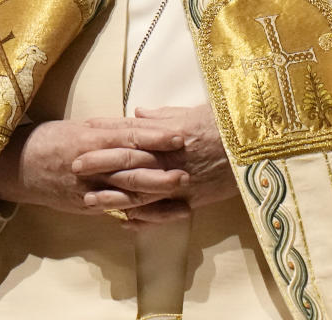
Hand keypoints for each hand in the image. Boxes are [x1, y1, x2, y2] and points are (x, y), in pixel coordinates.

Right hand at [0, 119, 187, 215]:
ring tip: (180, 197)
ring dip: (155, 196)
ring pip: (126, 193)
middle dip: (161, 172)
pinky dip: (136, 214)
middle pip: (131, 168)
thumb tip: (142, 121)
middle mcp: (91, 164)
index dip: (155, 138)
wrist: (17, 167)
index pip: (129, 137)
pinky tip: (155, 216)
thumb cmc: (51, 140)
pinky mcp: (85, 205)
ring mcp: (88, 188)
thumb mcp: (80, 126)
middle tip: (187, 172)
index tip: (179, 138)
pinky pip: (114, 210)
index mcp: (92, 139)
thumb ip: (111, 128)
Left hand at [75, 104, 237, 224]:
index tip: (84, 134)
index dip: (106, 136)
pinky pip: (164, 212)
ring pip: (141, 192)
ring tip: (88, 200)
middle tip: (72, 166)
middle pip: (129, 163)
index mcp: (170, 135)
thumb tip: (136, 113)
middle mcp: (171, 160)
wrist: (259, 148)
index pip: (130, 135)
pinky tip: (124, 220)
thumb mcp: (194, 111)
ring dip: (113, 196)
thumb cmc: (228, 124)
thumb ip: (162, 115)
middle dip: (99, 165)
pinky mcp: (193, 200)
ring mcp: (181, 183)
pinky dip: (144, 218)